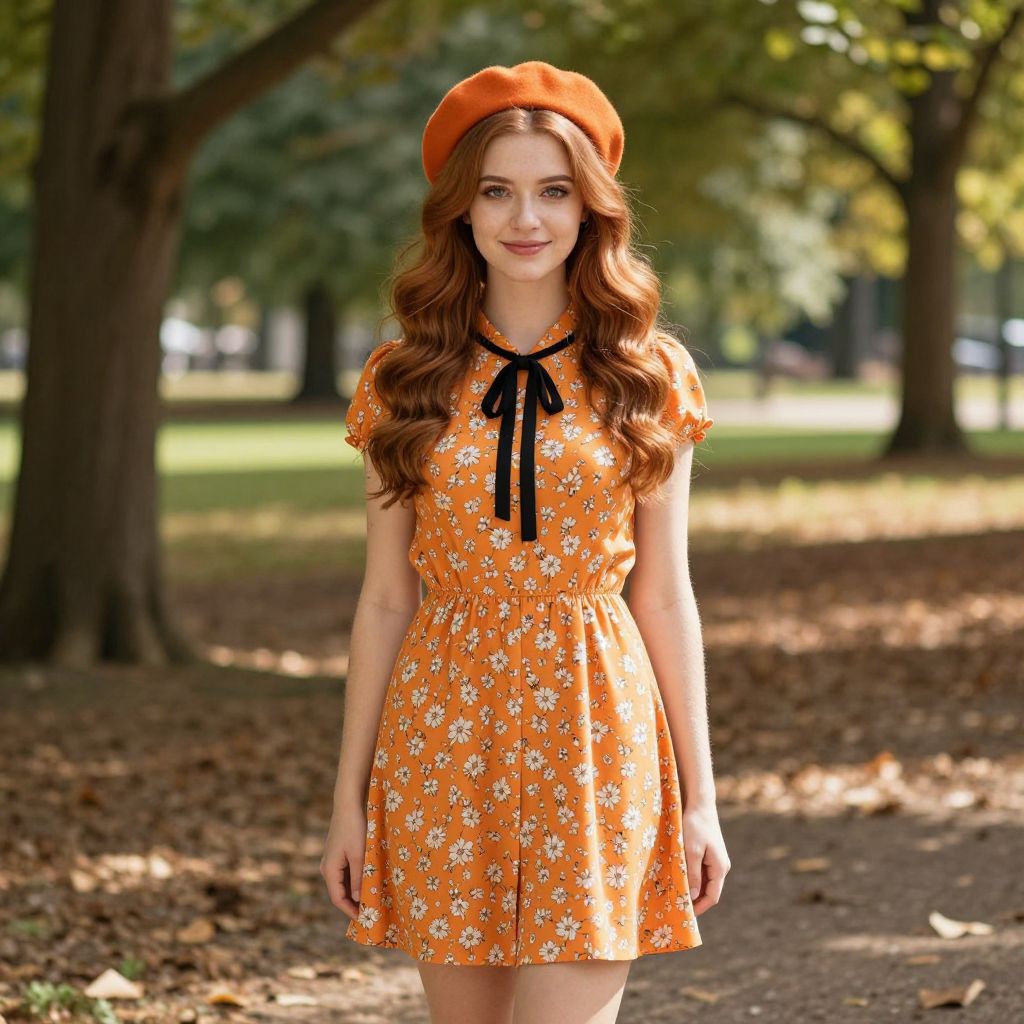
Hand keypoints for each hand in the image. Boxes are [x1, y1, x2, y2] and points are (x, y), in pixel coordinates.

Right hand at [320, 805, 365, 920]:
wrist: (349, 803)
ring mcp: (333, 859)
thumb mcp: (359, 855)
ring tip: (372, 899)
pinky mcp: (339, 853)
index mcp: (329, 869)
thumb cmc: (354, 828)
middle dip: (354, 903)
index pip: (338, 898)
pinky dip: (356, 880)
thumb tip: (359, 899)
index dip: (350, 911)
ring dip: (356, 891)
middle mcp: (328, 867)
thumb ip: (359, 878)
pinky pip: (346, 872)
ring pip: (344, 882)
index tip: (364, 920)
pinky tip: (369, 881)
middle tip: (371, 912)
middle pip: (340, 892)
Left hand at [681, 802, 730, 915]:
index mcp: (720, 868)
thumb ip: (693, 874)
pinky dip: (692, 878)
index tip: (685, 915)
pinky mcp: (709, 854)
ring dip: (693, 890)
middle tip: (678, 908)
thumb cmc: (695, 826)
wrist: (700, 804)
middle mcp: (721, 866)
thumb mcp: (691, 851)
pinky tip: (680, 880)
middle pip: (709, 891)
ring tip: (676, 896)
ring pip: (705, 882)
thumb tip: (693, 897)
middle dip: (695, 901)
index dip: (699, 908)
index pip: (712, 896)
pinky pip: (702, 872)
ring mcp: (716, 860)